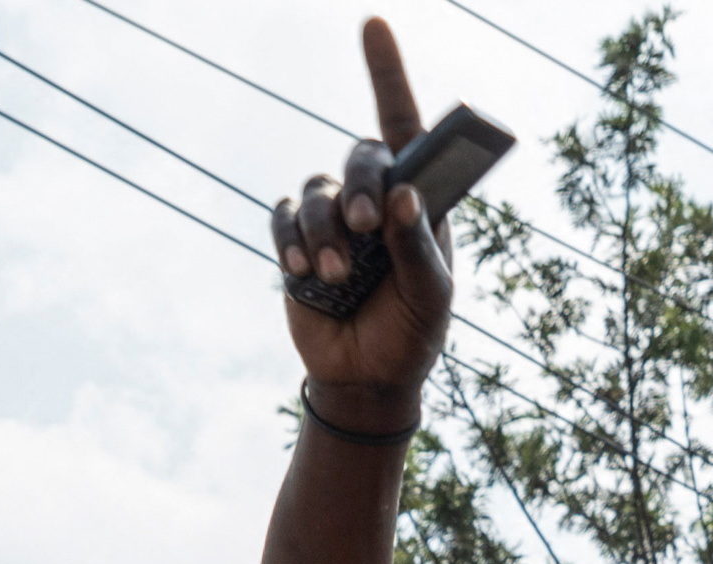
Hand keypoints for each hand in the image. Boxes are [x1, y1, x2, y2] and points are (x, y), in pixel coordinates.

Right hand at [272, 18, 454, 403]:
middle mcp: (374, 197)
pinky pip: (283, 219)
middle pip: (360, 154)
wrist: (367, 379)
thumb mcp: (429, 297)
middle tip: (366, 227)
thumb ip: (416, 246)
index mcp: (416, 199)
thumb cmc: (412, 333)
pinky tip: (306, 275)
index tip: (373, 23)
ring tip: (338, 277)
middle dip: (360, 185)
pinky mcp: (296, 243)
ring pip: (316, 193)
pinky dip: (291, 243)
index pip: (405, 125)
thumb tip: (403, 196)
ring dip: (326, 233)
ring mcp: (333, 218)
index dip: (387, 72)